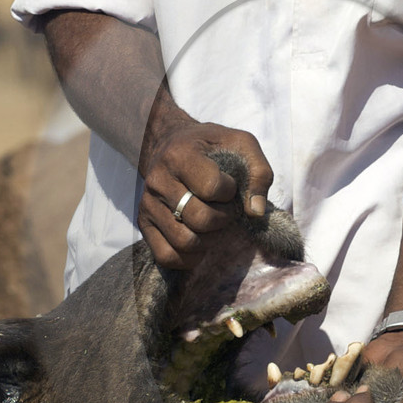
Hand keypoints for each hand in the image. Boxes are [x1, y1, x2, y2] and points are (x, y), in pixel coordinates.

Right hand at [138, 117, 274, 271]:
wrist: (169, 144)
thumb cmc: (210, 147)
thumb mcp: (241, 144)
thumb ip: (259, 173)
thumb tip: (256, 212)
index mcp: (180, 155)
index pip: (211, 188)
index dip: (230, 193)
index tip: (229, 186)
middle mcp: (158, 180)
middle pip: (200, 219)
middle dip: (223, 219)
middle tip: (224, 209)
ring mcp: (148, 204)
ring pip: (184, 242)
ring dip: (208, 240)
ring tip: (211, 224)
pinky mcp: (144, 223)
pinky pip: (166, 256)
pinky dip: (188, 258)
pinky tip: (198, 242)